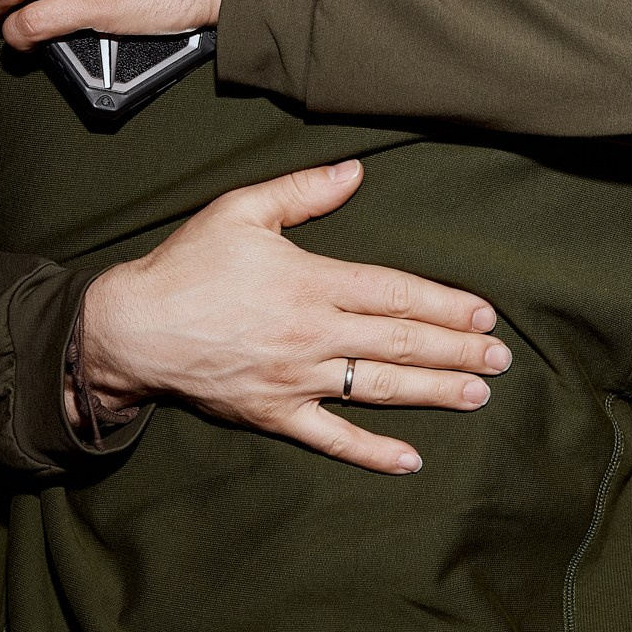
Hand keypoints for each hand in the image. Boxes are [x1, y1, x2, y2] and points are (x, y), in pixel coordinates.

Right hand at [77, 159, 511, 473]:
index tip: (484, 315)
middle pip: (399, 342)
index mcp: (310, 281)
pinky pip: (331, 438)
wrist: (129, 328)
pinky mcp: (274, 414)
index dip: (445, 304)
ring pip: (378, 388)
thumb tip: (356, 171)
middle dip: (456, 351)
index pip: (394, 293)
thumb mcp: (239, 211)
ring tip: (477, 396)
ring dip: (432, 392)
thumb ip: (302, 192)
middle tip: (502, 359)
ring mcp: (295, 379)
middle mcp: (311, 333)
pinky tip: (410, 460)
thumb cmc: (185, 266)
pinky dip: (371, 452)